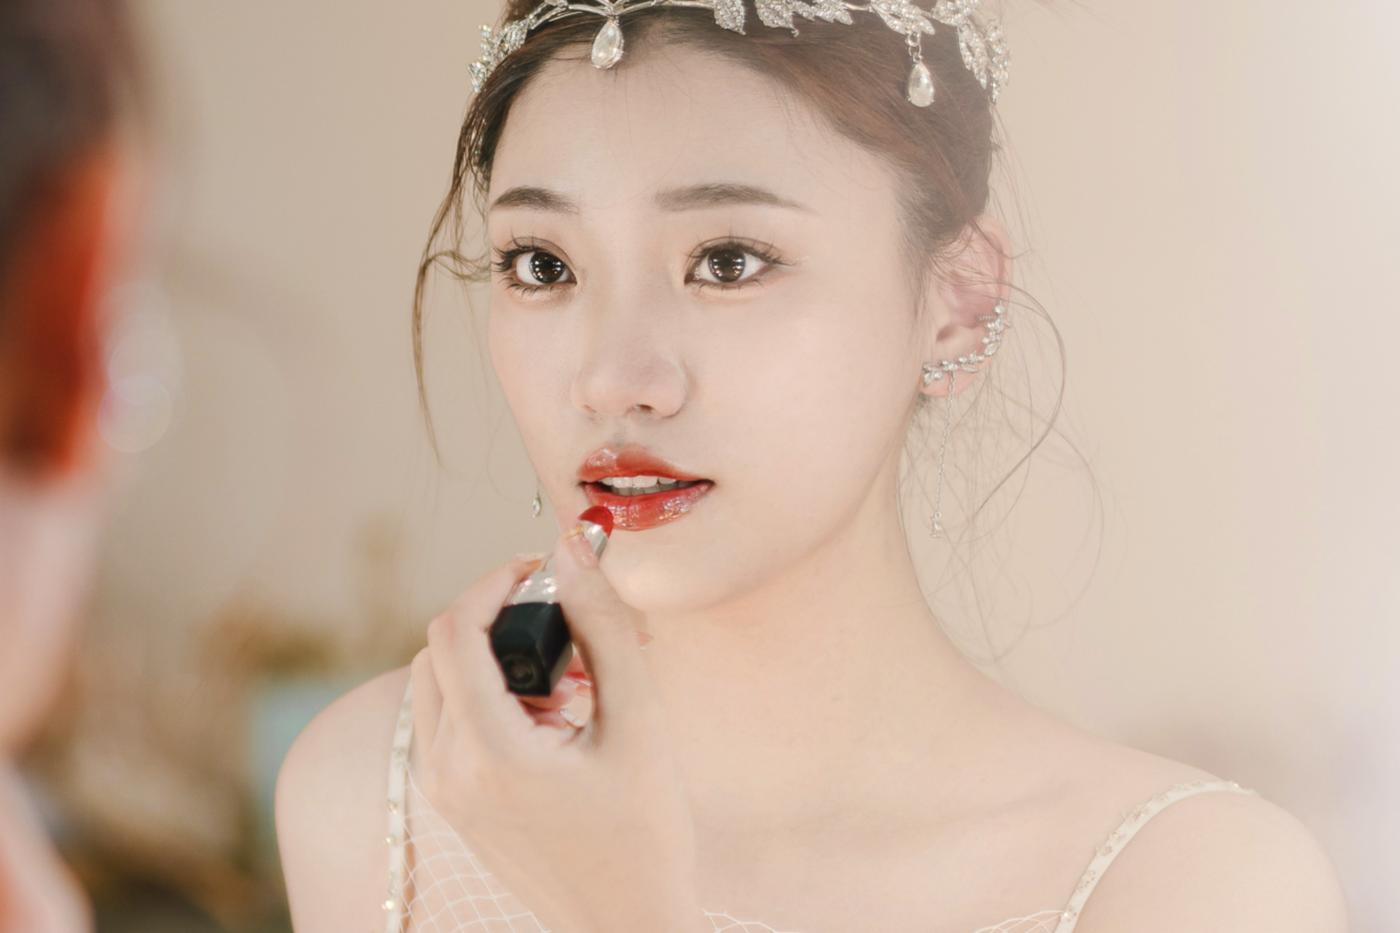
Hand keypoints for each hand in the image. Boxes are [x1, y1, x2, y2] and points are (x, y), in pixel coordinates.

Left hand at [411, 524, 705, 932]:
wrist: (628, 924)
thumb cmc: (645, 833)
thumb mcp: (639, 721)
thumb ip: (601, 626)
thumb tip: (572, 550)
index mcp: (489, 752)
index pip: (456, 630)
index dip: (494, 583)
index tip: (542, 571)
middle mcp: (448, 772)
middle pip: (439, 650)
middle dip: (498, 618)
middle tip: (565, 621)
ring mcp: (443, 792)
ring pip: (438, 684)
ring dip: (492, 658)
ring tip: (570, 681)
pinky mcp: (452, 804)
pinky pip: (447, 722)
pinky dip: (488, 697)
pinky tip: (554, 718)